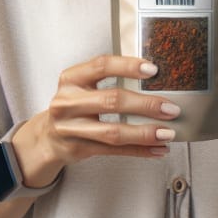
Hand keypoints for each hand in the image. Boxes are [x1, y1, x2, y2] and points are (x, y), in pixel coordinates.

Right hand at [11, 54, 180, 187]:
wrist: (46, 136)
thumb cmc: (74, 105)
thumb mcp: (81, 85)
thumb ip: (107, 79)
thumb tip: (153, 77)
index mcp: (71, 78)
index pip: (101, 66)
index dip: (128, 66)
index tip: (153, 69)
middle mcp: (68, 101)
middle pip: (112, 101)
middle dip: (145, 105)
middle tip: (170, 108)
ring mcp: (71, 128)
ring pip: (113, 131)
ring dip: (145, 133)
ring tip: (168, 133)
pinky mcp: (78, 149)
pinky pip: (114, 151)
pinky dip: (139, 150)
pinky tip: (157, 149)